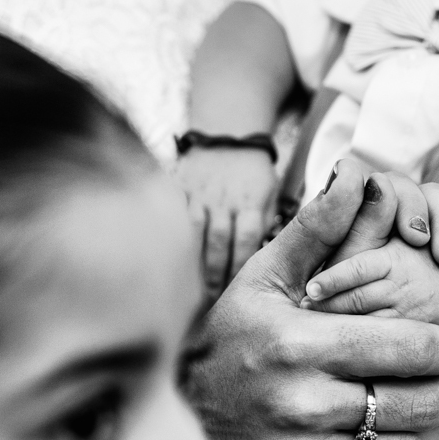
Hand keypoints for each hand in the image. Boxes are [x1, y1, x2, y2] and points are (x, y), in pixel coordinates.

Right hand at [173, 144, 277, 301]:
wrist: (229, 136)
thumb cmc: (253, 175)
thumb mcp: (270, 196)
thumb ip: (265, 226)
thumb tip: (265, 260)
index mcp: (250, 203)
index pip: (246, 242)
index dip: (240, 269)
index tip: (236, 293)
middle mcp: (224, 200)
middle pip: (218, 242)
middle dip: (215, 275)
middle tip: (212, 303)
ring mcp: (199, 194)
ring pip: (194, 233)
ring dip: (192, 263)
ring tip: (190, 291)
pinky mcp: (179, 188)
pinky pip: (173, 217)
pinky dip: (170, 241)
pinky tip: (168, 264)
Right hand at [185, 159, 438, 439]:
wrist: (174, 423)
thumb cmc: (229, 342)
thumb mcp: (262, 281)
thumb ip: (316, 231)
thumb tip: (358, 176)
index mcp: (297, 343)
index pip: (410, 346)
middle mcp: (298, 404)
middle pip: (417, 401)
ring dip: (432, 432)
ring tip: (429, 414)